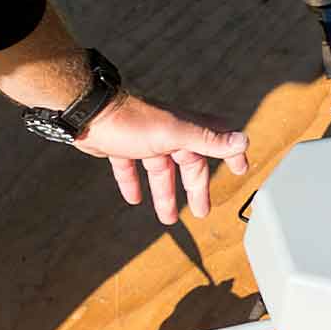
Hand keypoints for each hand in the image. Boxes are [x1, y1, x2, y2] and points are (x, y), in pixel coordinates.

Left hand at [75, 92, 251, 223]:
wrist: (88, 112)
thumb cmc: (131, 121)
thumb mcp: (174, 135)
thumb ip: (207, 140)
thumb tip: (242, 141)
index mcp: (184, 129)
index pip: (216, 140)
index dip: (230, 154)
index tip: (240, 169)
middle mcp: (167, 132)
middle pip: (188, 163)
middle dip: (195, 187)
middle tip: (201, 210)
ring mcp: (144, 139)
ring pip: (160, 170)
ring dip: (165, 193)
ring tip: (168, 217)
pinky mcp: (121, 146)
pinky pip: (131, 168)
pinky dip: (134, 183)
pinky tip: (133, 199)